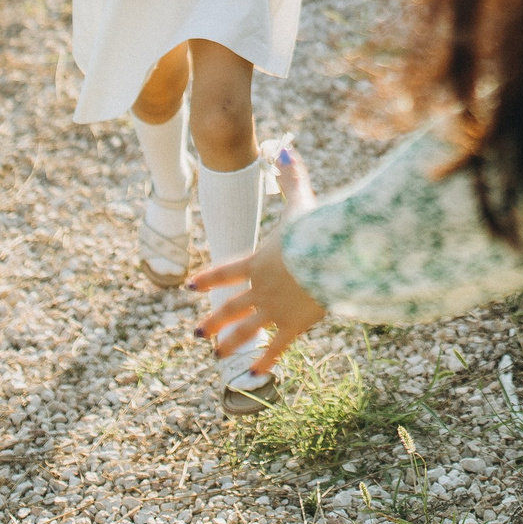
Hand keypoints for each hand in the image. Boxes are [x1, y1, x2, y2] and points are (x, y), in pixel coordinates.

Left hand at [190, 148, 325, 376]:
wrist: (332, 257)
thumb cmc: (317, 228)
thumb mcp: (302, 201)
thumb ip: (291, 178)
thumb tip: (283, 148)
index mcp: (257, 259)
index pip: (224, 270)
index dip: (208, 277)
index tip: (190, 285)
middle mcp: (260, 287)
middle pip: (230, 306)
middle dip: (213, 320)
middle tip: (198, 333)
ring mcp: (275, 308)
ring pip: (246, 330)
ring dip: (229, 342)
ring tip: (216, 353)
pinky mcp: (295, 324)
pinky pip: (277, 346)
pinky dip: (266, 361)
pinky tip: (253, 375)